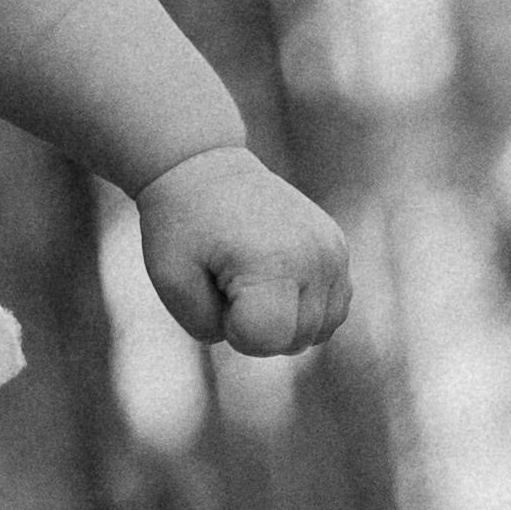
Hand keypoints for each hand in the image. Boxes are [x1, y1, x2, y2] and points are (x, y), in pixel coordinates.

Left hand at [137, 145, 349, 358]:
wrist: (204, 169)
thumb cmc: (182, 225)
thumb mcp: (171, 280)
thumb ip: (208, 327)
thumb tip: (259, 340)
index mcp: (273, 262)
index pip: (266, 339)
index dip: (232, 328)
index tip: (214, 288)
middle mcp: (315, 258)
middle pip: (293, 340)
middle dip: (255, 325)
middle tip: (227, 277)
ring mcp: (333, 252)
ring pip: (317, 331)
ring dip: (282, 320)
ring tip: (251, 276)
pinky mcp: (339, 248)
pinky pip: (331, 310)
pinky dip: (303, 307)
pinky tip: (274, 278)